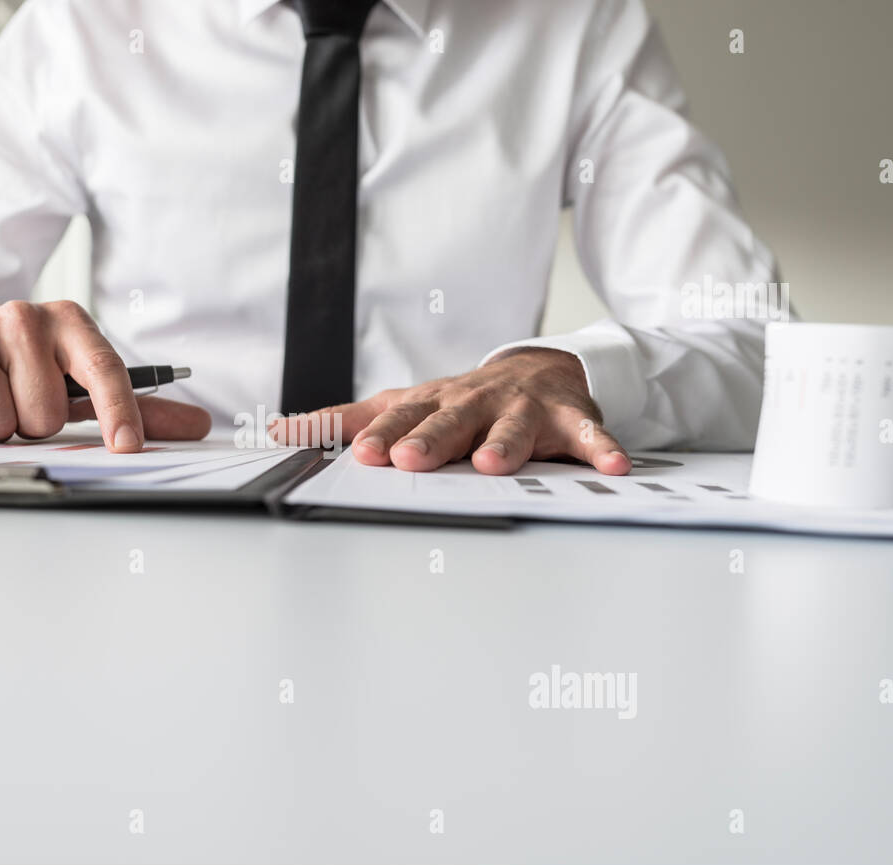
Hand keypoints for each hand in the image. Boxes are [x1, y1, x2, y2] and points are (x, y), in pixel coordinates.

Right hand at [0, 300, 210, 446]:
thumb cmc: (26, 364)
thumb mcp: (80, 377)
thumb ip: (137, 405)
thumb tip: (198, 425)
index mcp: (70, 321)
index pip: (104, 370)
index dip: (118, 412)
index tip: (128, 447)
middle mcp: (22, 317)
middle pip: (46, 412)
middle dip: (36, 424)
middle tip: (23, 402)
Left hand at [269, 347, 630, 474]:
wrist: (536, 369)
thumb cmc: (463, 399)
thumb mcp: (404, 404)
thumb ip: (345, 420)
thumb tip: (280, 431)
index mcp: (434, 403)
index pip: (402, 418)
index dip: (381, 435)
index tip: (360, 455)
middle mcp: (475, 402)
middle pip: (451, 422)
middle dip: (431, 440)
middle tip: (410, 460)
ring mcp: (523, 409)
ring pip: (513, 429)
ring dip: (504, 445)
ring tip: (492, 465)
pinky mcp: (569, 417)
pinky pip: (587, 435)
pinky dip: (601, 447)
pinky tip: (612, 466)